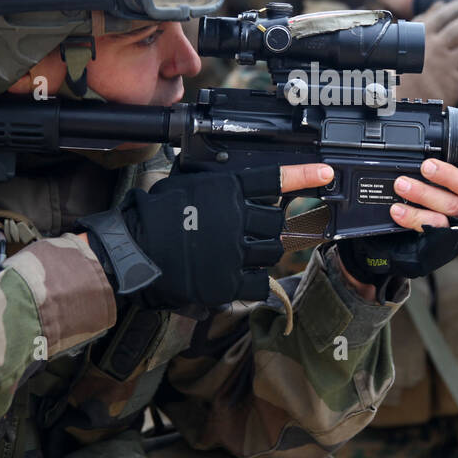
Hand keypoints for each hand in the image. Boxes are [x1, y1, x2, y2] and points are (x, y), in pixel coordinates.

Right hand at [77, 163, 332, 311]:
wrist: (131, 252)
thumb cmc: (152, 215)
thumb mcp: (185, 184)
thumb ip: (214, 183)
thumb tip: (232, 181)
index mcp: (226, 190)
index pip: (273, 178)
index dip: (303, 175)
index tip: (326, 174)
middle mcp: (236, 218)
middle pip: (277, 221)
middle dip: (268, 226)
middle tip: (250, 231)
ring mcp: (235, 251)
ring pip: (272, 251)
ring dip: (261, 253)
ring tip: (237, 254)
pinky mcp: (229, 281)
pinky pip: (259, 283)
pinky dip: (252, 282)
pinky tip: (235, 278)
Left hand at [335, 159, 457, 284]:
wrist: (415, 242)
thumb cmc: (445, 203)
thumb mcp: (457, 187)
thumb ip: (457, 175)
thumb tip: (437, 154)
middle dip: (451, 177)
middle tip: (428, 166)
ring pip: (450, 209)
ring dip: (424, 193)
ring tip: (402, 184)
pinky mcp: (443, 243)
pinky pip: (431, 228)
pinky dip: (413, 216)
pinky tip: (398, 211)